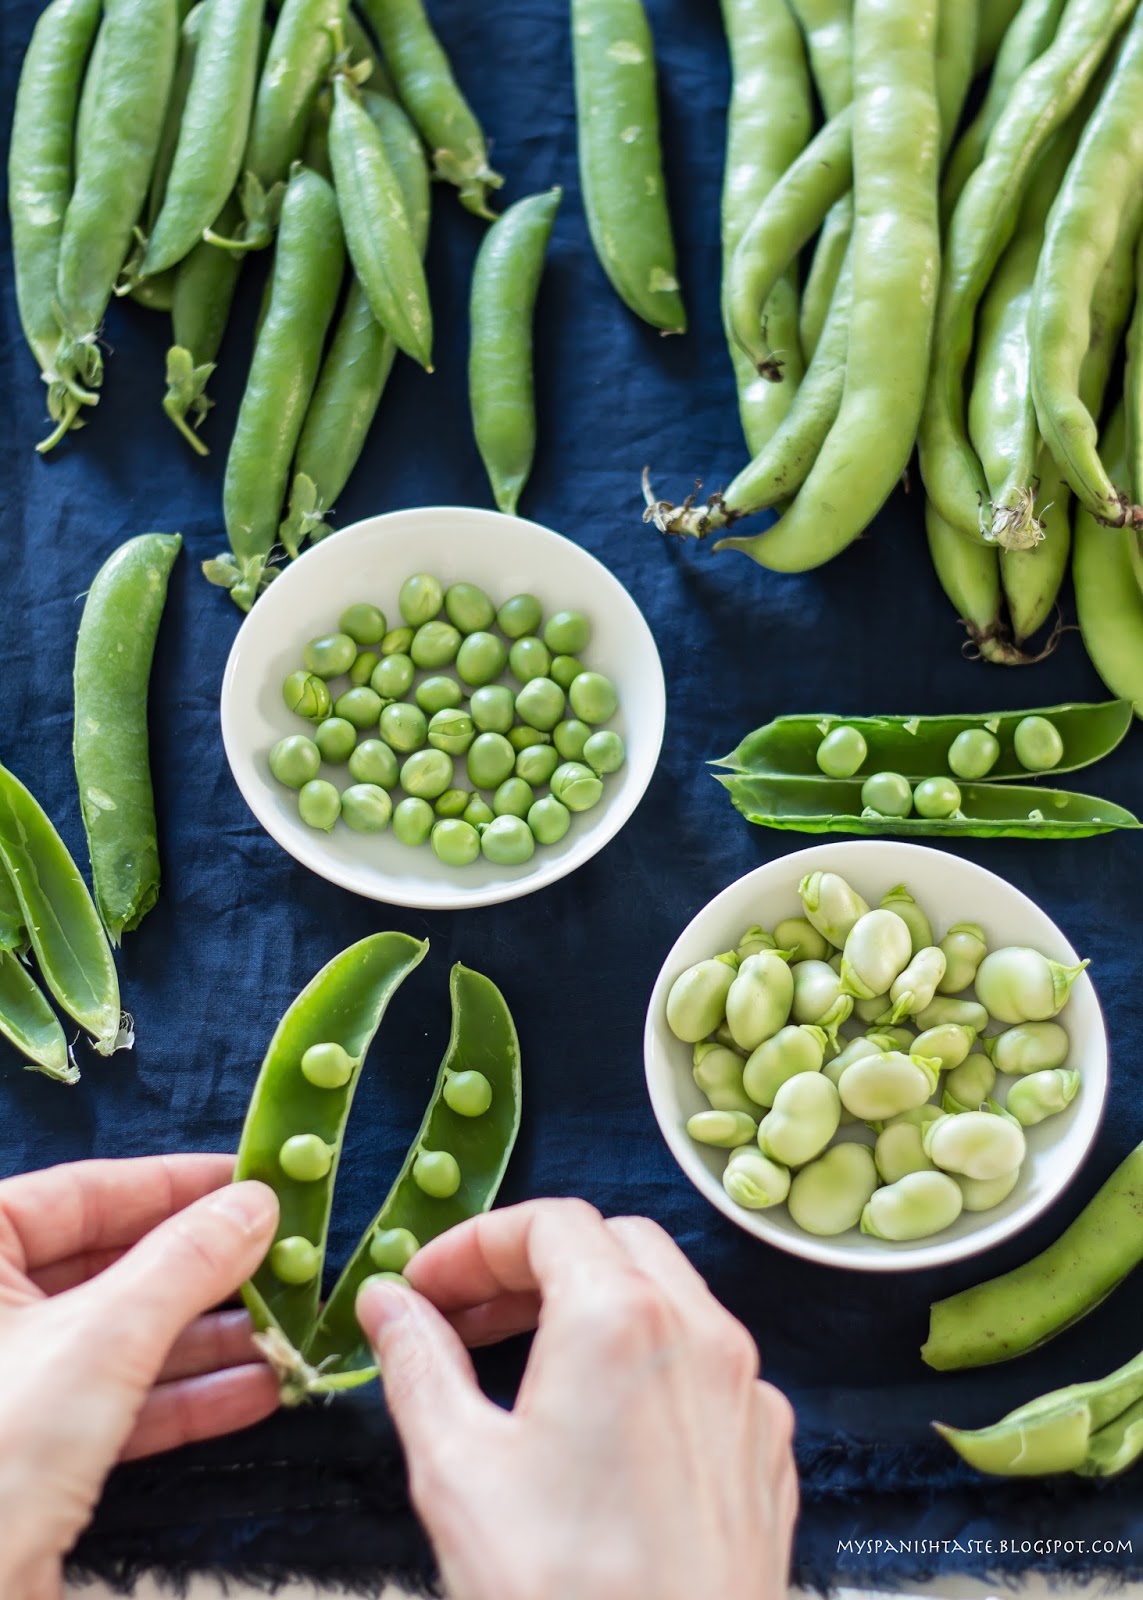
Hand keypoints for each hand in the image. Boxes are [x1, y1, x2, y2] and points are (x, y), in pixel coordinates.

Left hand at [0, 1155, 279, 1597]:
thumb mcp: (101, 1338)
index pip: (83, 1191)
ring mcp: (5, 1383)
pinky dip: (182, 1399)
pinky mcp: (24, 1453)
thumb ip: (186, 1262)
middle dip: (203, 1271)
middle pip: (107, 1265)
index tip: (253, 1183)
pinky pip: (111, 1404)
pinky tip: (258, 1391)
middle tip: (286, 1260)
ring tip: (289, 1328)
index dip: (176, 1185)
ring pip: (118, 1338)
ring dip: (207, 1339)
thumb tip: (257, 1203)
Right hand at [357, 1199, 797, 1599]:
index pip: (549, 1223)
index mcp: (621, 1319)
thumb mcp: (458, 1469)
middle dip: (535, 1263)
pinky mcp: (769, 1451)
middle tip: (467, 1315)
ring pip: (672, 1297)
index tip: (425, 1288)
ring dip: (594, 1305)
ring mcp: (747, 1393)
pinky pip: (707, 1367)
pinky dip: (648, 1362)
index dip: (475, 1244)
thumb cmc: (558, 1595)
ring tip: (526, 1363)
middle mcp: (702, 1334)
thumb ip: (419, 1363)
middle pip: (616, 1243)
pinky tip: (601, 1428)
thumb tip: (388, 1304)